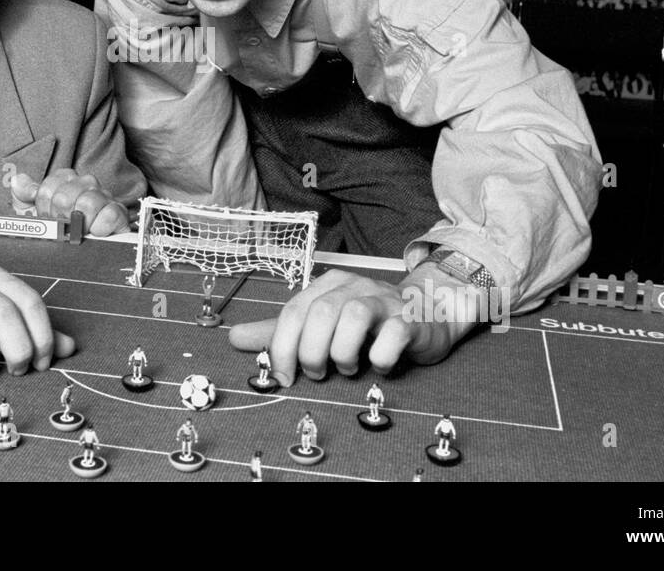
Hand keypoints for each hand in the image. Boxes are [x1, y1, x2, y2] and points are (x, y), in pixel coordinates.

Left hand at [9, 169, 128, 235]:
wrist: (87, 251)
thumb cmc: (60, 229)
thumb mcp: (35, 213)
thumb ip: (24, 195)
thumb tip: (17, 180)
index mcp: (64, 180)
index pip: (47, 188)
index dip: (44, 209)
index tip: (49, 219)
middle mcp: (85, 183)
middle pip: (64, 197)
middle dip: (60, 219)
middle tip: (64, 229)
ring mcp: (103, 196)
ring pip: (87, 204)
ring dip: (80, 225)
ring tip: (79, 233)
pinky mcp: (118, 212)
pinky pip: (109, 215)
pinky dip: (100, 228)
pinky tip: (95, 233)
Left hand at [227, 266, 480, 385]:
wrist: (428, 312)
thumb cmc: (370, 322)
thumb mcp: (321, 323)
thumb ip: (281, 332)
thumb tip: (235, 338)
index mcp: (328, 286)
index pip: (293, 310)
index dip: (282, 346)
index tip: (283, 376)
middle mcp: (353, 286)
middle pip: (319, 312)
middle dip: (311, 351)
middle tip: (317, 373)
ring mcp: (383, 300)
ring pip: (353, 317)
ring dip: (343, 352)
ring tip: (347, 367)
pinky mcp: (410, 319)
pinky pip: (392, 335)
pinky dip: (381, 357)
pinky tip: (379, 364)